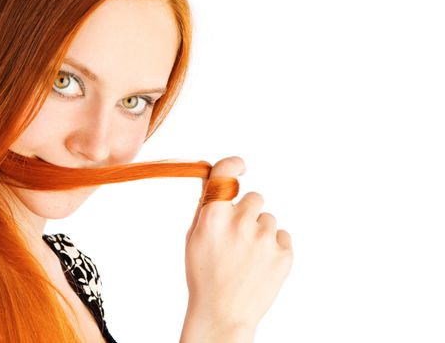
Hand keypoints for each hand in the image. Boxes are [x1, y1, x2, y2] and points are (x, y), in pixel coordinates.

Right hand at [183, 156, 292, 331]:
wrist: (222, 314)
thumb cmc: (204, 275)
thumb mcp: (194, 238)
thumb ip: (206, 207)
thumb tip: (215, 180)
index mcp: (213, 217)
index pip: (225, 173)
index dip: (233, 165)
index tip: (241, 167)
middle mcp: (240, 223)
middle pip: (255, 197)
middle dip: (247, 212)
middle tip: (238, 237)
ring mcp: (264, 239)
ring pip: (269, 218)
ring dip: (260, 232)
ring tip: (247, 257)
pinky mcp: (284, 254)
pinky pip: (282, 236)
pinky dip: (273, 247)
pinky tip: (259, 264)